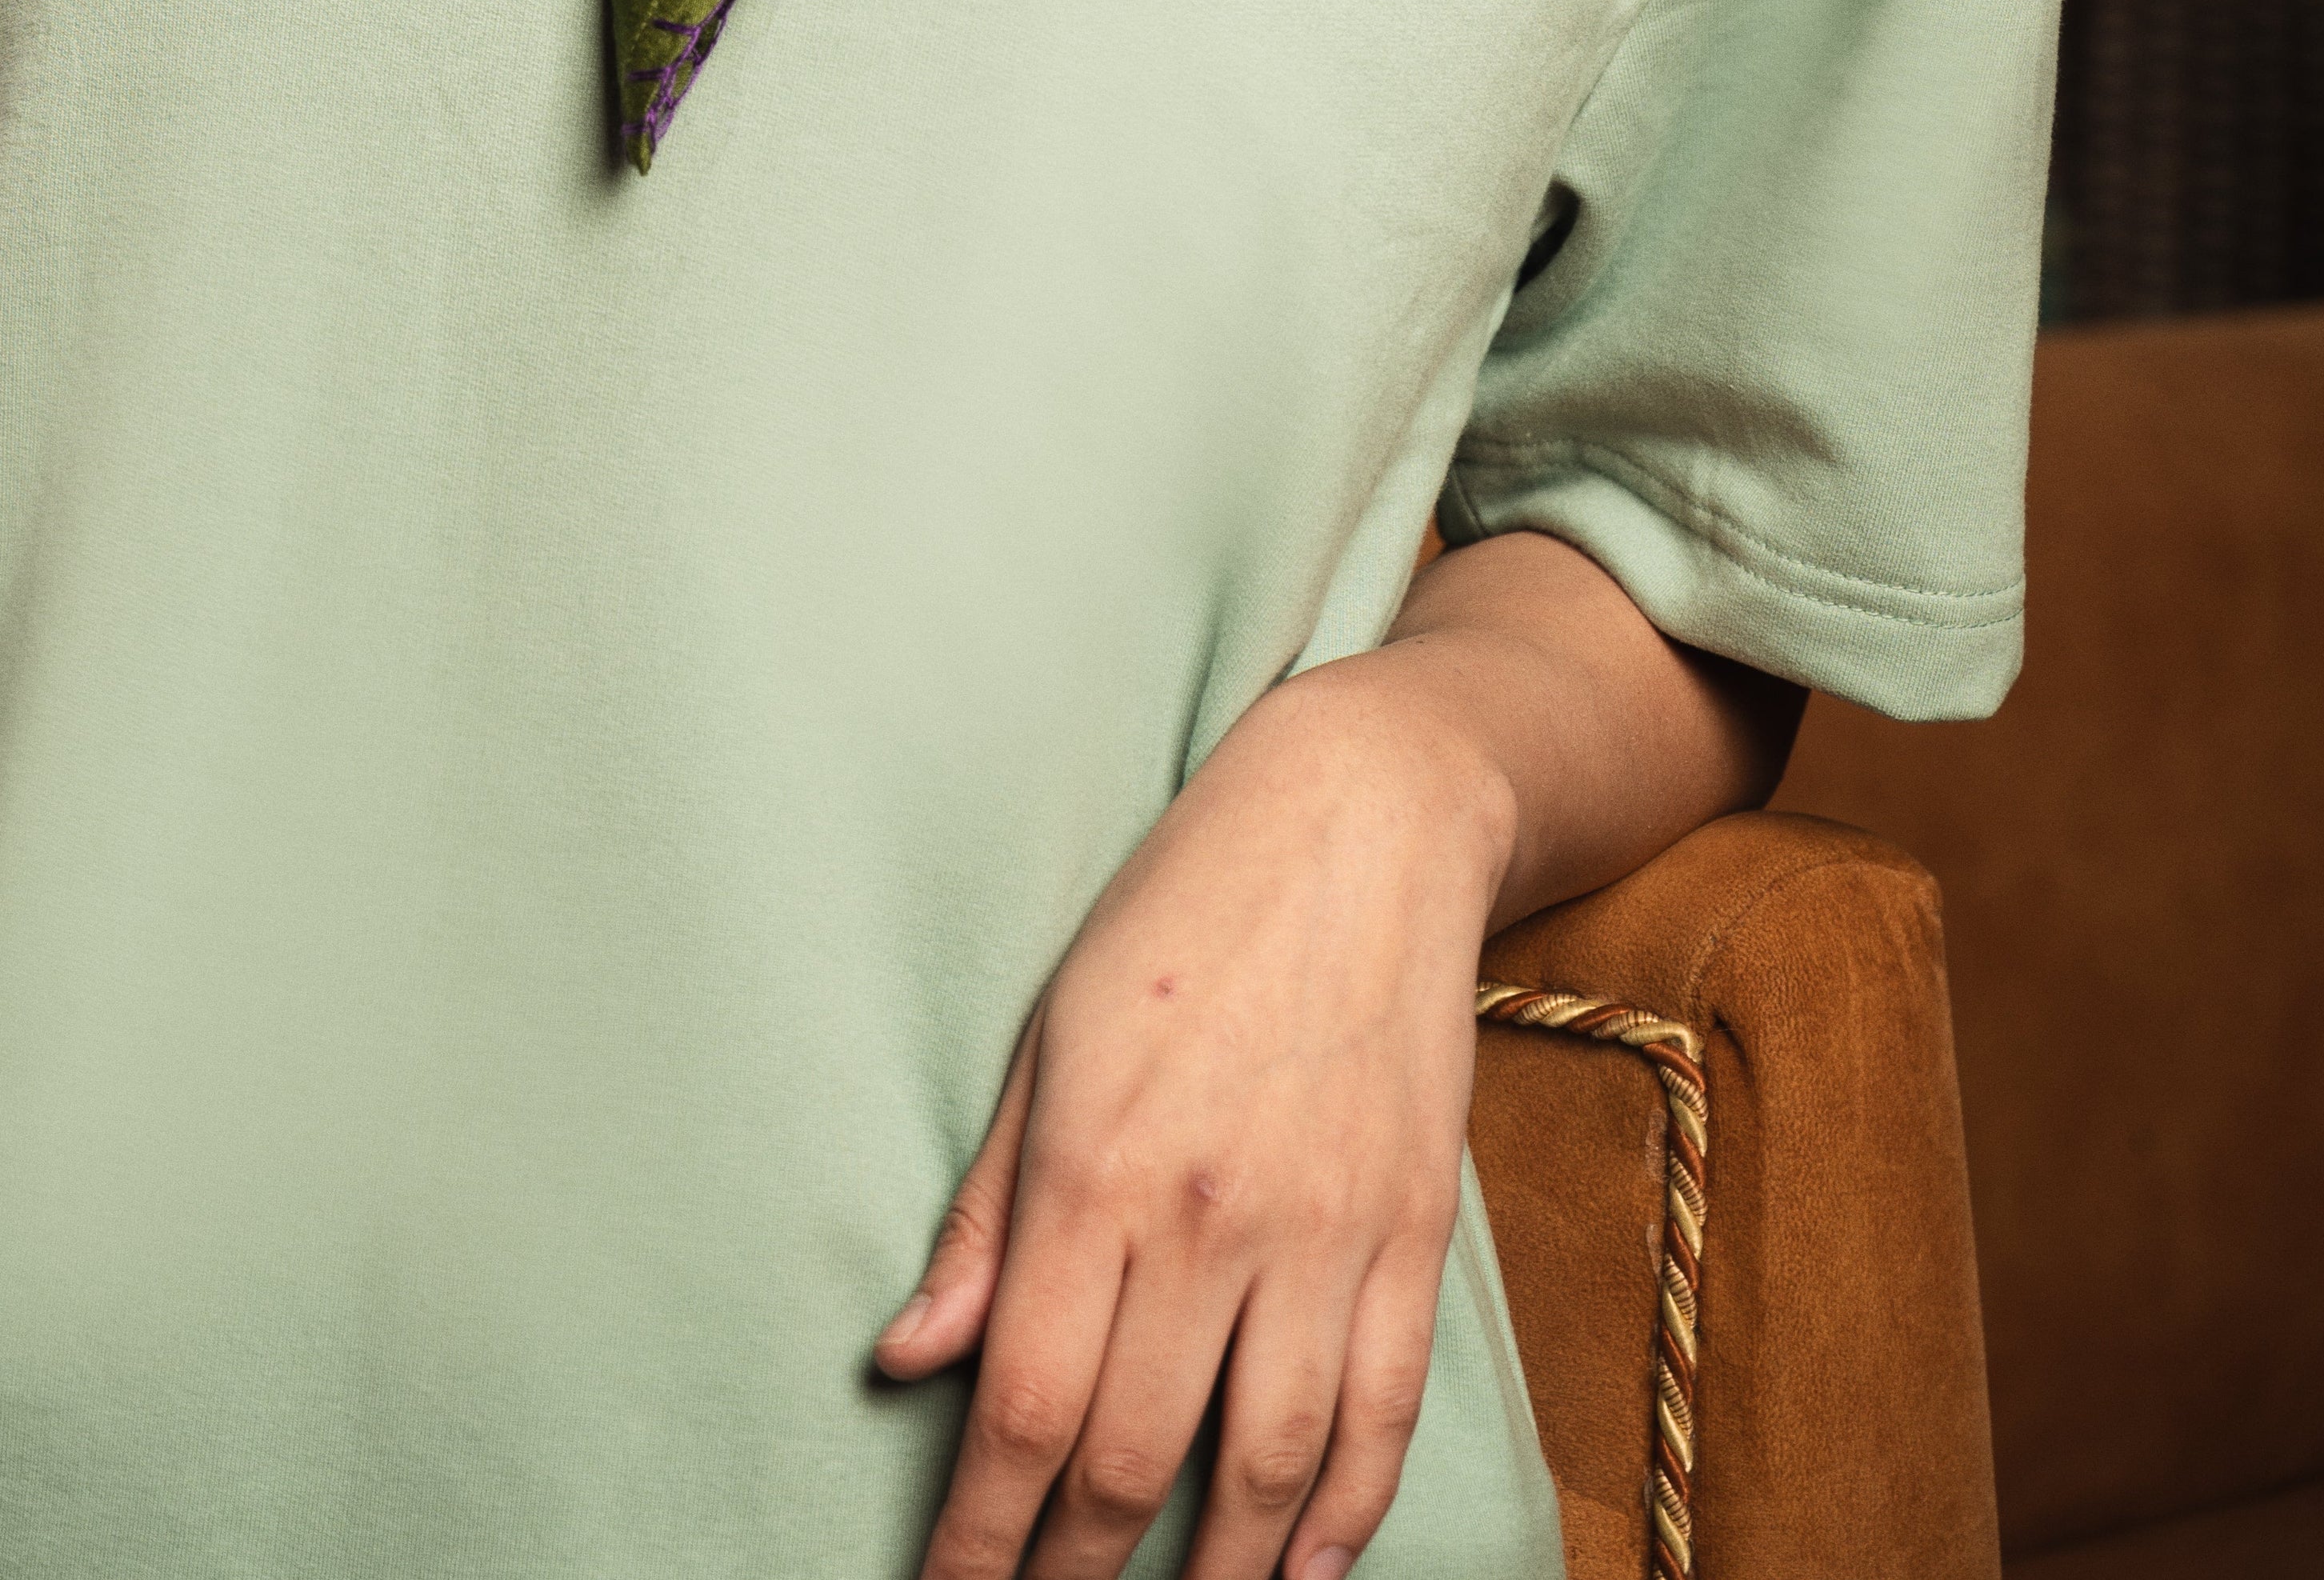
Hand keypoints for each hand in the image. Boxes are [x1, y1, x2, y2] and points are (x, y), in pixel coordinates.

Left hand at [879, 654, 1506, 1579]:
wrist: (1363, 819)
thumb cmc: (1181, 912)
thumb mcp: (1049, 1036)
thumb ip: (985, 1216)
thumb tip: (909, 1362)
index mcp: (1099, 1167)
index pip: (1026, 1406)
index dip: (979, 1536)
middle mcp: (1212, 1217)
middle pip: (1134, 1459)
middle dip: (1074, 1577)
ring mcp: (1327, 1229)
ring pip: (1270, 1465)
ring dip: (1217, 1577)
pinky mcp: (1414, 1228)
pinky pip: (1384, 1408)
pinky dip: (1347, 1513)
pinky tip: (1307, 1573)